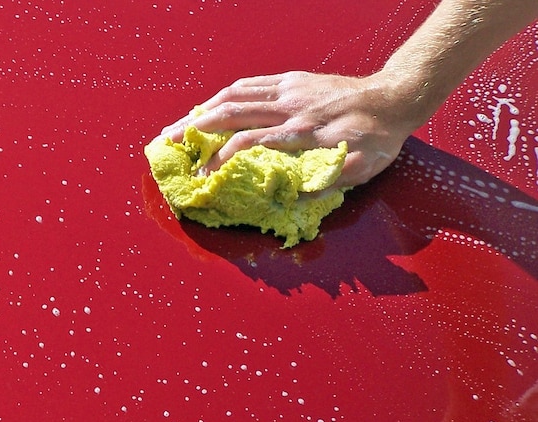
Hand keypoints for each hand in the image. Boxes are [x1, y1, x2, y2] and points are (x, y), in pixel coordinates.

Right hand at [159, 71, 419, 188]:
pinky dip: (224, 95)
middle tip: (170, 144)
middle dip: (197, 129)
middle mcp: (291, 108)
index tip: (204, 176)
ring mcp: (289, 90)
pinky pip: (250, 84)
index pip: (250, 142)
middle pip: (233, 113)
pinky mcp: (290, 80)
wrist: (392, 98)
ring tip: (178, 125)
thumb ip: (325, 184)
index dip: (222, 159)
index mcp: (304, 133)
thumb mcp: (360, 170)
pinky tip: (208, 106)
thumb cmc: (376, 139)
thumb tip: (291, 199)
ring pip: (235, 95)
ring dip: (202, 110)